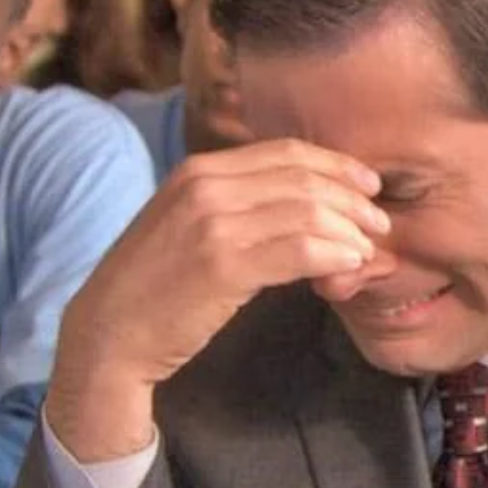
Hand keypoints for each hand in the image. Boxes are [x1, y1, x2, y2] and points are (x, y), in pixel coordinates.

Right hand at [47, 140, 388, 460]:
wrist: (107, 335)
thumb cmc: (154, 289)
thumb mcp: (190, 228)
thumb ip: (243, 211)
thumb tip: (312, 212)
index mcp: (199, 171)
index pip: (287, 152)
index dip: (337, 167)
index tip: (369, 188)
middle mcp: (205, 187)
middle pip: (304, 178)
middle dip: (353, 201)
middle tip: (380, 226)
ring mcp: (212, 224)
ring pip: (308, 212)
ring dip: (350, 233)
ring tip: (367, 254)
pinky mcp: (221, 265)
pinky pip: (300, 249)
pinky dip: (335, 256)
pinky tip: (348, 267)